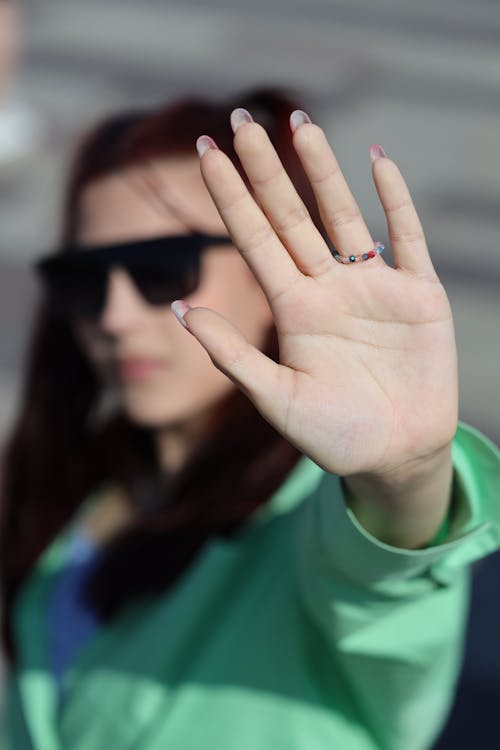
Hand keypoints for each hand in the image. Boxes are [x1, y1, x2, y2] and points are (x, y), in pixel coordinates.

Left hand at [173, 110, 457, 483]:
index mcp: (293, 310)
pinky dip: (394, 201)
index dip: (230, 196)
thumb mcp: (277, 400)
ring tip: (301, 121)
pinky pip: (407, 238)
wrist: (395, 456)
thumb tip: (182, 311)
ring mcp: (373, 288)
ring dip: (322, 170)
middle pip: (291, 216)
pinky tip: (376, 161)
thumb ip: (234, 356)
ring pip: (343, 215)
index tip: (204, 153)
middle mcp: (327, 289)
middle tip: (241, 121)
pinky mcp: (420, 296)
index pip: (253, 239)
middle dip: (266, 169)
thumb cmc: (333, 435)